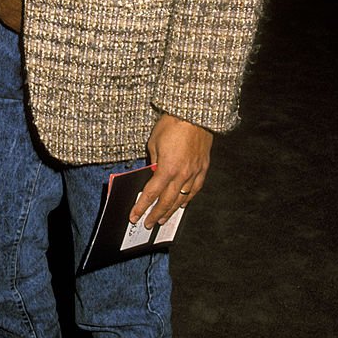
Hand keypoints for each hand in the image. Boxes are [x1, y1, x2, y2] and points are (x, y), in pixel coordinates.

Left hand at [129, 113, 212, 227]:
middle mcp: (182, 175)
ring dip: (171, 211)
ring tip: (163, 219)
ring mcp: (194, 172)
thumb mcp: (154, 141)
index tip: (134, 216)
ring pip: (182, 199)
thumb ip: (153, 160)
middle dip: (155, 214)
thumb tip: (153, 171)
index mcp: (167, 169)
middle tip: (148, 224)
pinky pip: (195, 189)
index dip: (142, 207)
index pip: (151, 194)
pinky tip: (183, 204)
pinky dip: (188, 199)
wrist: (195, 113)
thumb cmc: (172, 124)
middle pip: (166, 201)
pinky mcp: (203, 167)